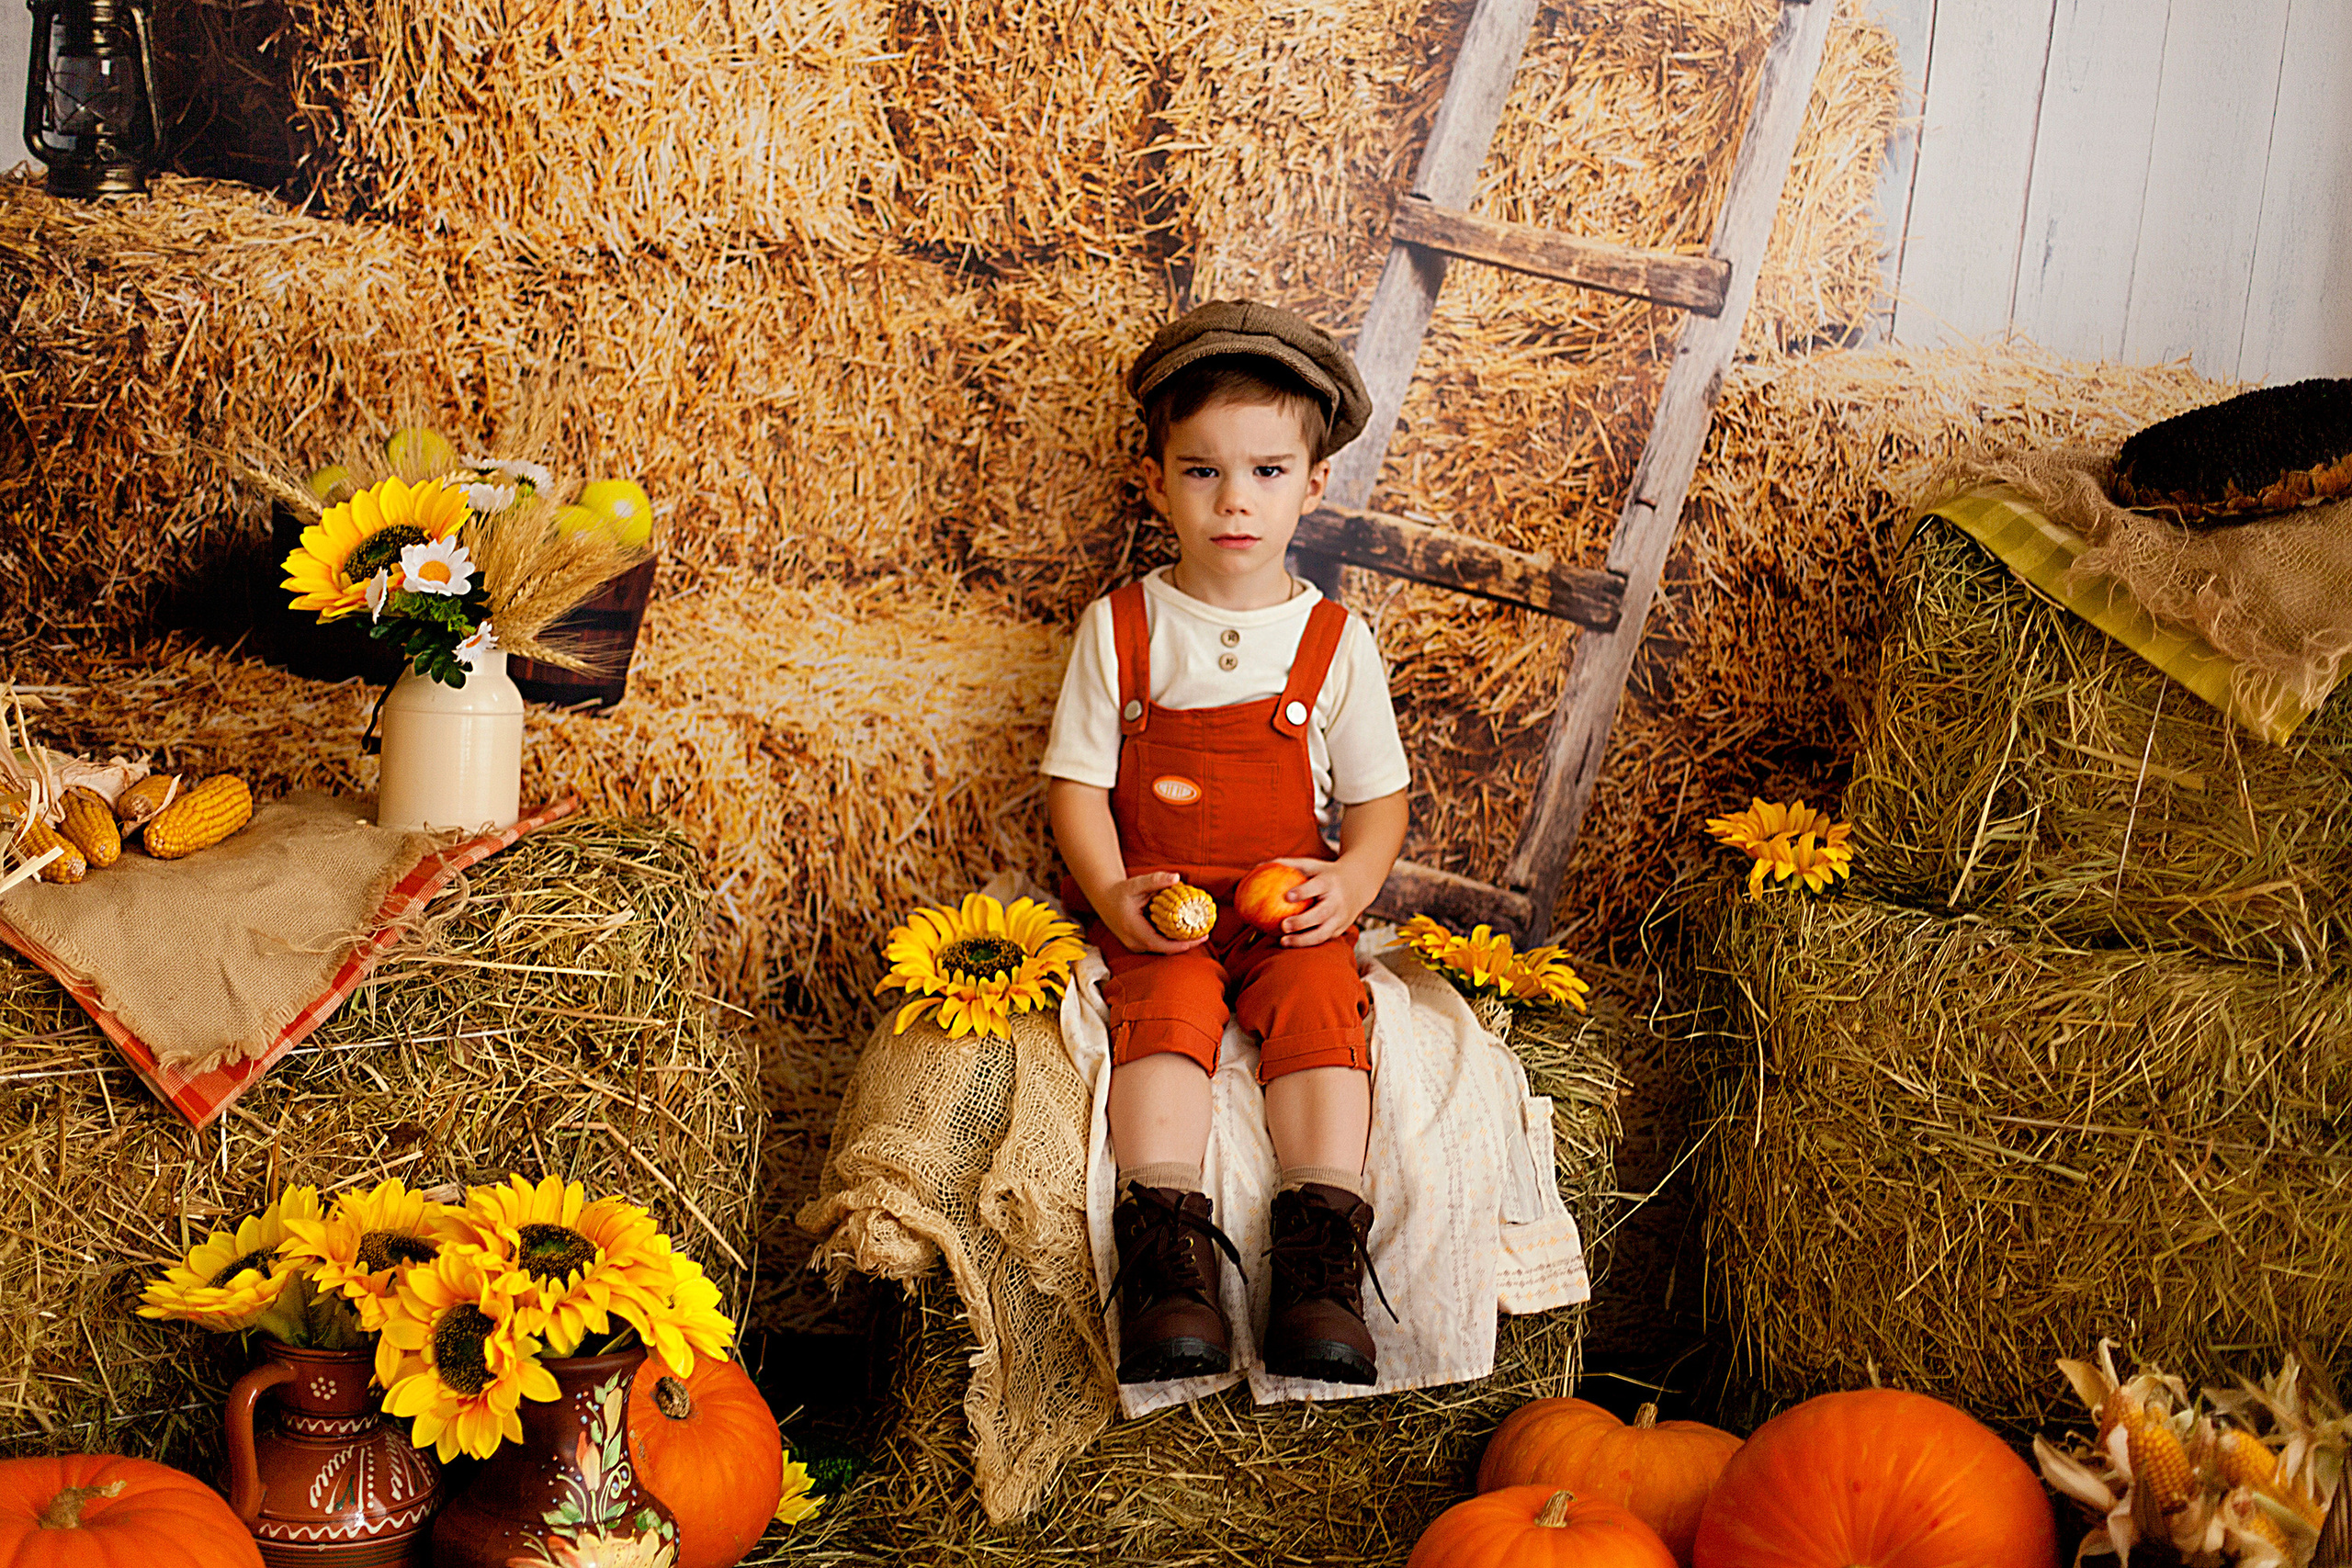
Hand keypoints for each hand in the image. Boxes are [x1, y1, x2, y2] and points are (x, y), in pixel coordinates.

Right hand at [1093, 869, 1212, 955]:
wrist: (1104, 899)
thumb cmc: (1121, 891)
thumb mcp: (1136, 883)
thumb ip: (1156, 880)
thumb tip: (1177, 877)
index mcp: (1132, 929)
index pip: (1159, 944)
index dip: (1180, 945)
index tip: (1198, 938)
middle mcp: (1133, 941)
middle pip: (1164, 950)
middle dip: (1185, 944)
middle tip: (1205, 934)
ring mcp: (1135, 945)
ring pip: (1162, 949)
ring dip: (1180, 944)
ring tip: (1199, 934)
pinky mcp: (1138, 945)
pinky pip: (1158, 946)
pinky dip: (1172, 941)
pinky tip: (1185, 932)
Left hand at [1265, 855, 1380, 947]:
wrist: (1358, 884)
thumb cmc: (1324, 873)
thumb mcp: (1311, 865)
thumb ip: (1286, 865)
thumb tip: (1256, 867)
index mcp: (1330, 882)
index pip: (1318, 886)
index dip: (1304, 892)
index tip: (1287, 896)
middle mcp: (1338, 901)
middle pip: (1322, 913)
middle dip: (1303, 921)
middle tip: (1283, 925)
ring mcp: (1341, 917)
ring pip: (1323, 932)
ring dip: (1303, 940)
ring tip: (1283, 942)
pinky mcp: (1340, 929)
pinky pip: (1323, 939)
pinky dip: (1307, 943)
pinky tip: (1290, 944)